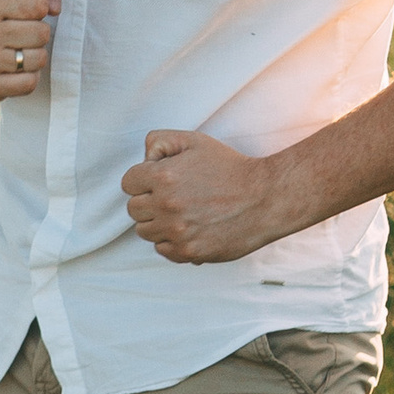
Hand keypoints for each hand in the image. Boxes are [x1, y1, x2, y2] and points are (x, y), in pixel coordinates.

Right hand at [0, 0, 61, 103]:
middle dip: (39, 35)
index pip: (38, 5)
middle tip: (24, 36)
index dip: (42, 8)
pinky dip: (29, 78)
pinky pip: (29, 83)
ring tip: (21, 53)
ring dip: (35, 57)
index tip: (31, 12)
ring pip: (38, 59)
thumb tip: (55, 6)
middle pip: (41, 34)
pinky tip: (17, 71)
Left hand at [121, 129, 289, 265]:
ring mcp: (177, 231)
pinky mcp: (189, 252)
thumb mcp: (195, 141)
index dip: (143, 180)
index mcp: (163, 176)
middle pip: (133, 209)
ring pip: (145, 231)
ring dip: (158, 223)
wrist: (265, 198)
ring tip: (182, 213)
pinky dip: (171, 241)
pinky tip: (189, 229)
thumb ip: (160, 141)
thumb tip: (144, 159)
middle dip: (148, 201)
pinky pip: (162, 250)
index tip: (159, 181)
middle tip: (173, 197)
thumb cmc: (230, 167)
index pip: (128, 183)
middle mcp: (166, 205)